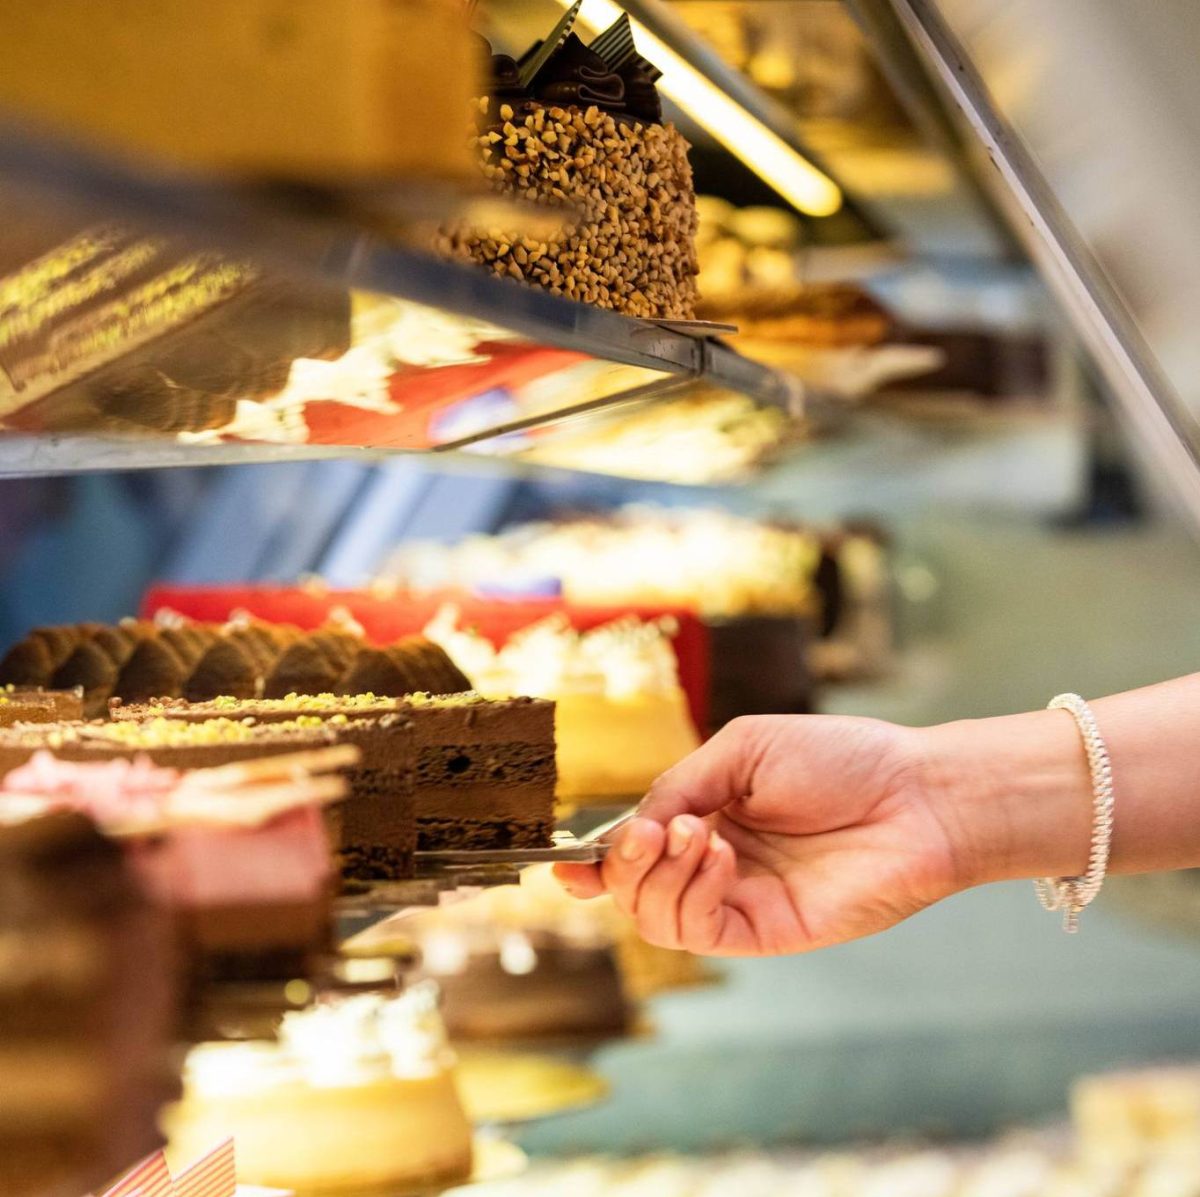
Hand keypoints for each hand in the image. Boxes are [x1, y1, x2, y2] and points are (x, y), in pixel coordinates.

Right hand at [556, 714, 961, 956]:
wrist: (914, 794)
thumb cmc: (840, 758)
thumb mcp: (742, 750)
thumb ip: (679, 784)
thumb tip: (634, 825)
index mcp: (708, 815)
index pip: (638, 848)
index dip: (598, 859)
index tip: (566, 863)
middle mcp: (715, 863)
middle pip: (634, 888)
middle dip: (622, 863)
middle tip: (650, 832)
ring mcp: (738, 899)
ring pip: (655, 916)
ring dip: (657, 875)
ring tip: (698, 833)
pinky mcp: (764, 931)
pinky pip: (697, 931)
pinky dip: (690, 893)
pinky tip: (719, 855)